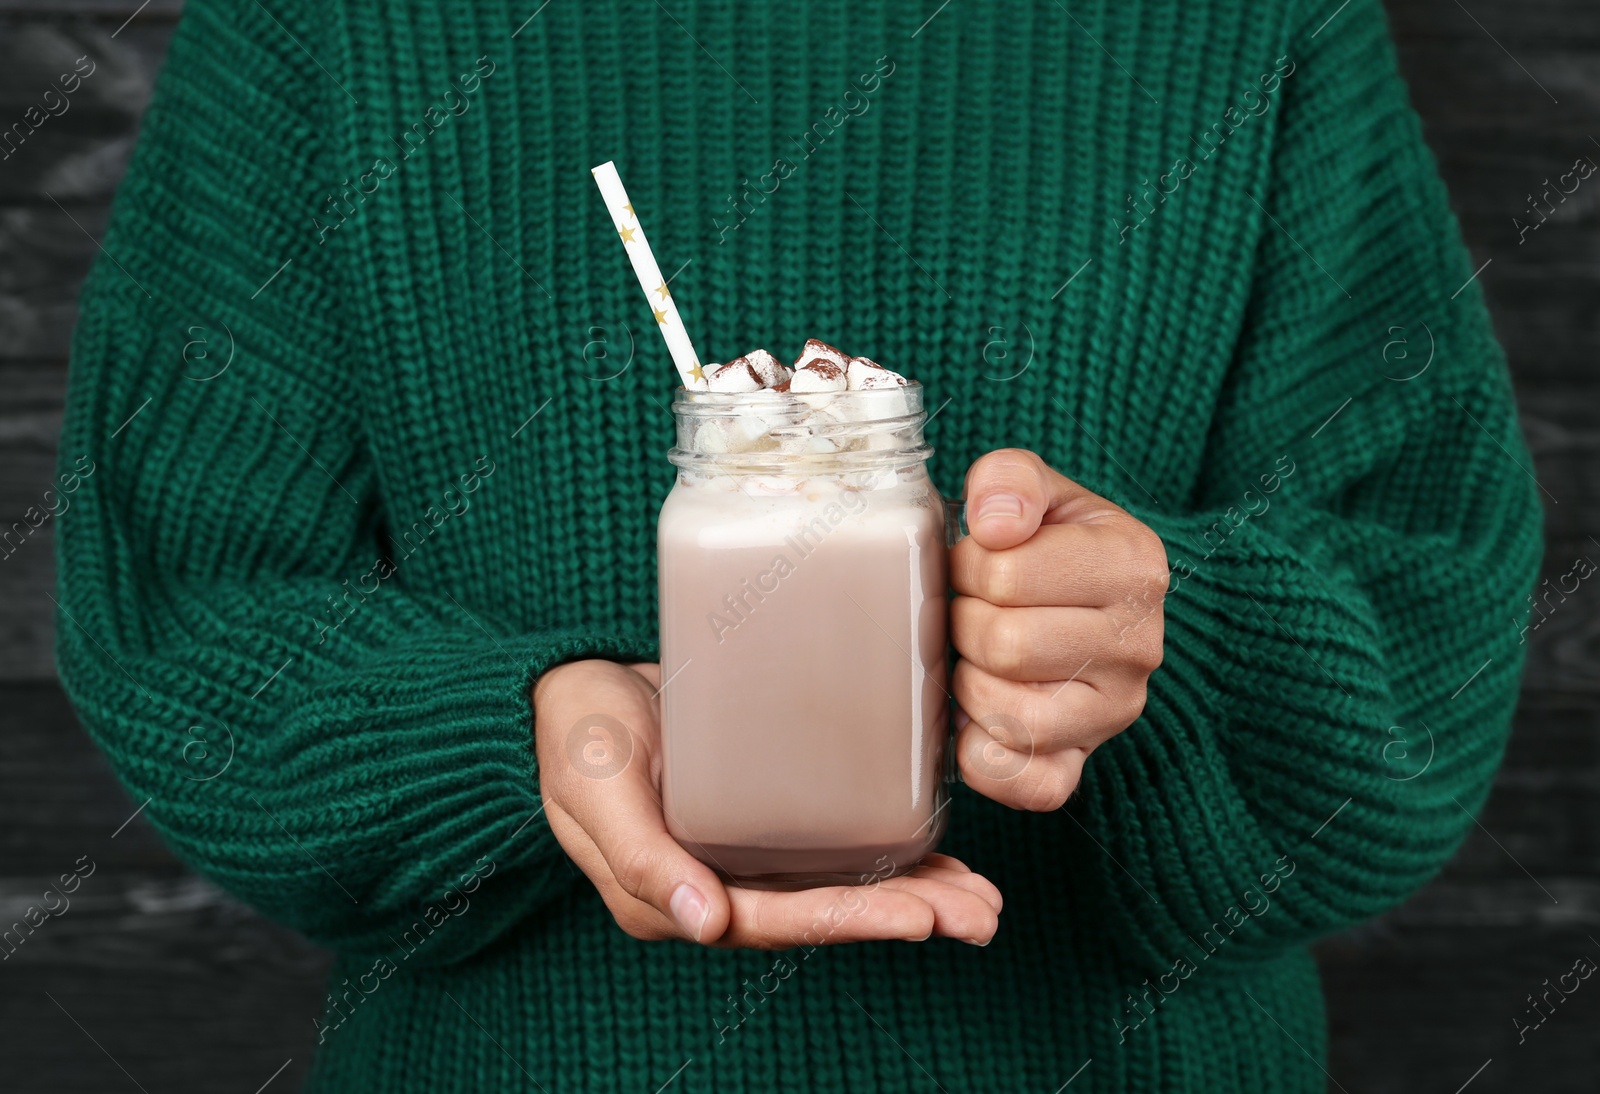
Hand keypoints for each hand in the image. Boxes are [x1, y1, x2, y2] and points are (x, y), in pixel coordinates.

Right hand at [533, 659, 1001, 947]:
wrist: (562, 689)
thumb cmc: (575, 734)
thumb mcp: (595, 788)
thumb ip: (640, 858)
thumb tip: (701, 924)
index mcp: (673, 895)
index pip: (775, 920)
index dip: (851, 921)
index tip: (922, 918)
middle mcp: (715, 885)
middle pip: (822, 912)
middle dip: (906, 915)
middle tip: (981, 913)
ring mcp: (740, 852)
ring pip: (836, 884)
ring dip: (911, 893)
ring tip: (981, 899)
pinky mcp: (757, 813)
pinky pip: (829, 844)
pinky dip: (886, 851)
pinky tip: (936, 849)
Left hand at [950, 449, 1167, 810]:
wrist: (1094, 603)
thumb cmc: (1051, 544)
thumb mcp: (1039, 490)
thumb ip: (1010, 479)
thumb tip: (995, 525)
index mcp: (1132, 566)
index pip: (1005, 572)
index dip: (968, 564)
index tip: (979, 561)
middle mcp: (1139, 645)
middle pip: (1002, 645)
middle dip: (964, 622)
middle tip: (972, 610)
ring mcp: (1115, 712)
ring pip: (1006, 714)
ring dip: (968, 681)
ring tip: (977, 655)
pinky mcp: (1083, 762)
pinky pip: (1028, 785)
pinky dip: (985, 757)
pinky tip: (974, 721)